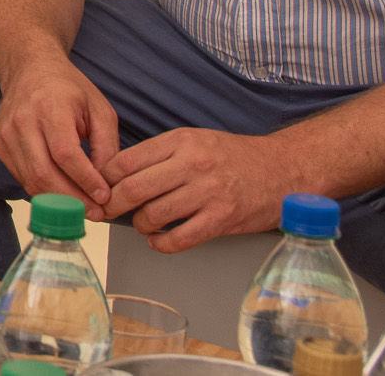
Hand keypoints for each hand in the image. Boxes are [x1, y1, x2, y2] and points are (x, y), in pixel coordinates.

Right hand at [0, 52, 119, 217]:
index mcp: (50, 107)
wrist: (30, 69)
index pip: (65, 153)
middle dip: (72, 200)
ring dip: (58, 203)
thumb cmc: (68, 89)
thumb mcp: (99, 109)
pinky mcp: (0, 145)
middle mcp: (22, 120)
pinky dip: (43, 192)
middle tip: (95, 213)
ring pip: (31, 180)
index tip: (104, 197)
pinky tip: (63, 195)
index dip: (85, 180)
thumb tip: (107, 185)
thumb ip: (107, 146)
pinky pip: (22, 178)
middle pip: (44, 172)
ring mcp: (6, 134)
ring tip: (82, 209)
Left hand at [101, 128, 288, 251]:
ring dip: (140, 225)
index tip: (99, 188)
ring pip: (154, 214)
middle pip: (134, 188)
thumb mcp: (195, 140)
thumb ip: (161, 153)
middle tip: (106, 211)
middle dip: (113, 204)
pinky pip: (181, 238)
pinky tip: (158, 241)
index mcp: (181, 141)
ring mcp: (209, 193)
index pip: (127, 161)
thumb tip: (120, 173)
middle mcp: (193, 165)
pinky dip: (162, 244)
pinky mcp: (223, 219)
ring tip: (142, 224)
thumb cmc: (235, 156)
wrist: (284, 169)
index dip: (106, 178)